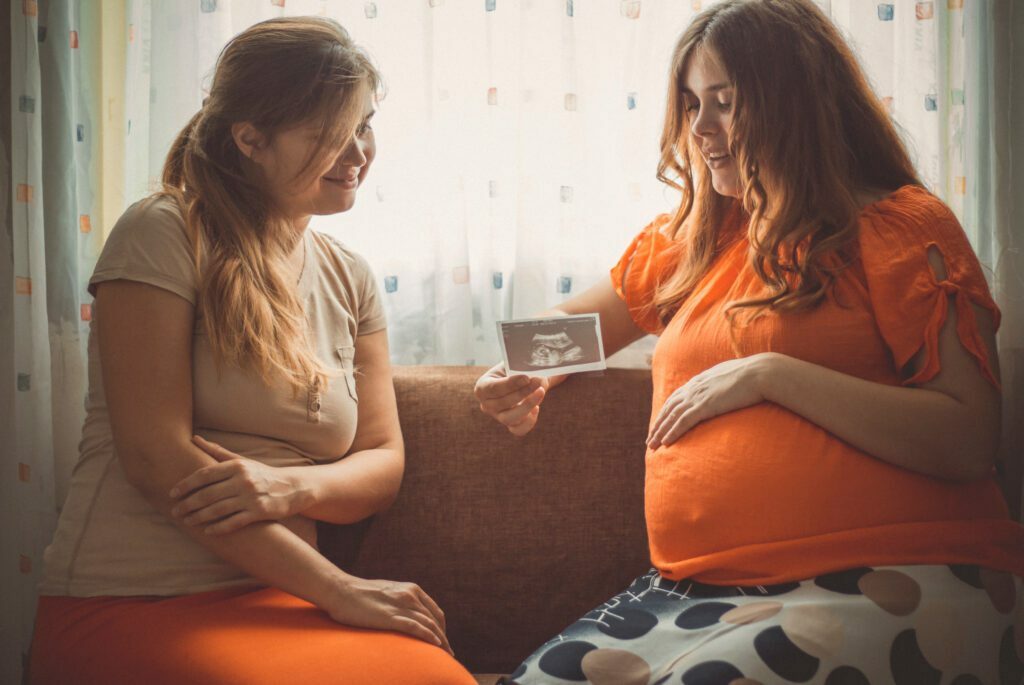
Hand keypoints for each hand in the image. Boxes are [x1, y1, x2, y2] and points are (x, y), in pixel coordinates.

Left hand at [169, 435, 307, 533]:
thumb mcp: (242, 461)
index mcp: (237, 466)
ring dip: (199, 517)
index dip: (186, 485)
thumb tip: (194, 438)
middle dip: (188, 504)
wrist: (293, 487)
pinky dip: (219, 528)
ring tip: (187, 522)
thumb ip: (217, 452)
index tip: (172, 493)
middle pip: (208, 494)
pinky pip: (234, 522)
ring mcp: (252, 497)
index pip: (205, 475)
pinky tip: (207, 531)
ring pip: (218, 509)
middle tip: (175, 512)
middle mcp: (243, 480)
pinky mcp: (260, 512)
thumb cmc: (262, 474)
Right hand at [326, 576, 451, 653]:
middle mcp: (410, 595)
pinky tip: (437, 646)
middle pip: (435, 619)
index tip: (443, 640)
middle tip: (449, 652)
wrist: (341, 591)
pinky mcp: (391, 616)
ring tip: (447, 654)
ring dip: (441, 640)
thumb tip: (405, 614)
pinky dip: (429, 637)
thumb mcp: (387, 593)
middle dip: (444, 636)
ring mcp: (401, 605)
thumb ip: (399, 601)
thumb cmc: (359, 594)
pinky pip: (417, 628)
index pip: (434, 610)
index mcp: (411, 589)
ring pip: (429, 624)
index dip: (441, 627)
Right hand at [473, 363, 549, 435]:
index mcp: (482, 387)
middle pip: (502, 403)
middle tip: (538, 382)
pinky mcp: (510, 425)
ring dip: (527, 405)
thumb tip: (536, 377)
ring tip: (541, 392)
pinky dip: (529, 421)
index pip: (494, 388)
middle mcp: (486, 404)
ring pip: (510, 419)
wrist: (523, 378)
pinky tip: (536, 408)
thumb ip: (522, 369)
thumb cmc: (517, 369)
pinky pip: (519, 430)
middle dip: (523, 392)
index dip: (511, 384)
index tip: (526, 378)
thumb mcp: (516, 365)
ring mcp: (498, 417)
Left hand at [647, 353, 775, 448]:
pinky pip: (683, 422)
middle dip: (658, 425)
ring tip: (652, 446)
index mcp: (700, 380)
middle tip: (649, 439)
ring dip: (660, 432)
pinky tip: (665, 442)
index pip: (676, 398)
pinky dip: (672, 432)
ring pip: (672, 417)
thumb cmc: (753, 374)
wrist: (760, 372)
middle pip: (669, 408)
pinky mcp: (705, 406)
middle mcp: (695, 388)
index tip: (660, 422)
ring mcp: (699, 396)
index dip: (666, 411)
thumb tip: (725, 387)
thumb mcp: (732, 375)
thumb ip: (722, 382)